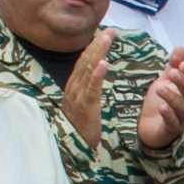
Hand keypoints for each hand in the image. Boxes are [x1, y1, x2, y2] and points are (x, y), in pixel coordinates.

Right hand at [61, 29, 113, 148]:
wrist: (73, 153)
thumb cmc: (81, 132)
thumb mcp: (83, 109)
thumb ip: (87, 93)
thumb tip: (95, 78)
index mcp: (73, 89)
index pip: (82, 63)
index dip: (93, 48)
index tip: (104, 34)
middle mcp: (73, 90)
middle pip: (84, 62)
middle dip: (97, 45)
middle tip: (111, 30)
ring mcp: (77, 98)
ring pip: (87, 71)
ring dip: (98, 53)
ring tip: (107, 38)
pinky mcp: (85, 109)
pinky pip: (91, 90)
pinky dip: (97, 75)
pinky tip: (104, 63)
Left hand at [137, 47, 183, 148]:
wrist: (147, 125)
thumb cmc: (159, 101)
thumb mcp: (165, 80)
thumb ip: (173, 65)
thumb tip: (181, 47)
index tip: (182, 64)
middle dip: (183, 82)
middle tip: (171, 72)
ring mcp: (181, 119)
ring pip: (183, 108)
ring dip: (173, 97)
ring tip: (160, 88)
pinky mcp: (171, 130)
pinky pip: (173, 123)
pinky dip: (169, 115)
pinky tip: (162, 107)